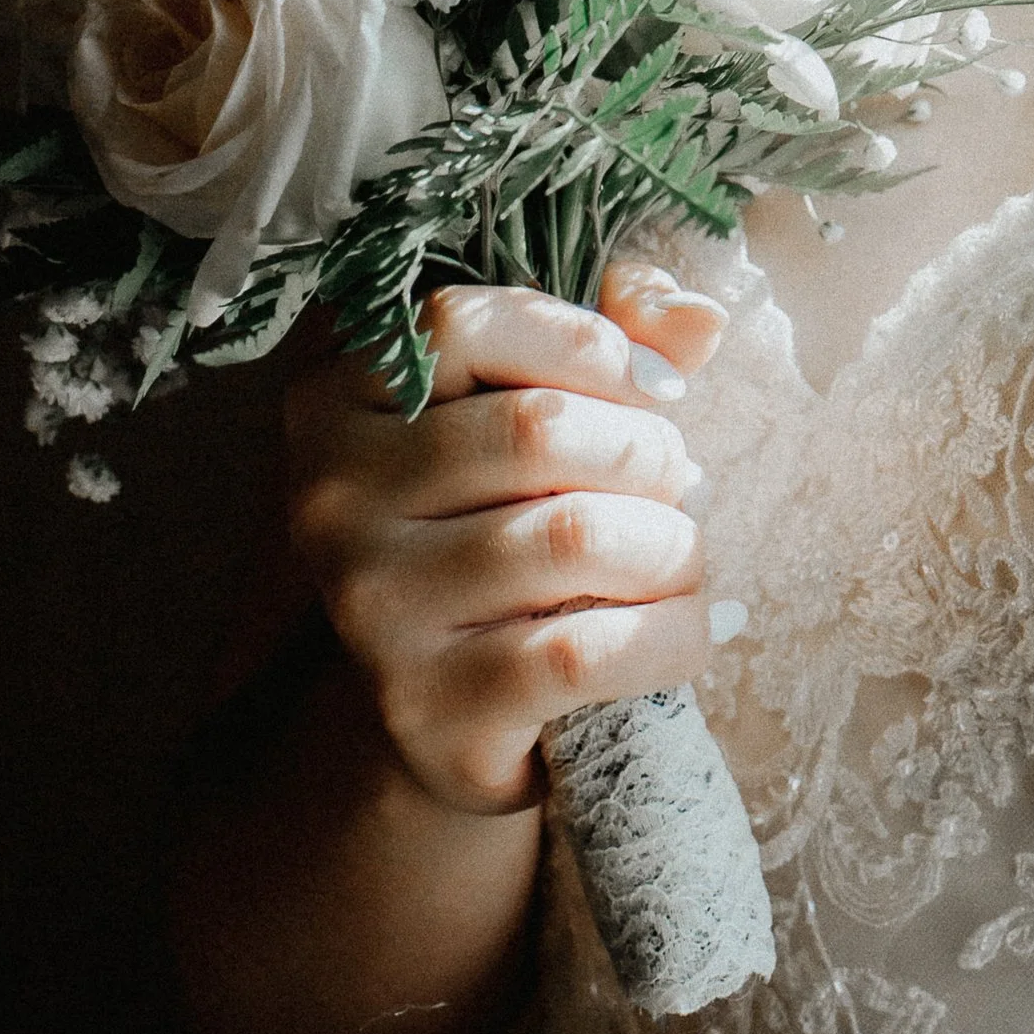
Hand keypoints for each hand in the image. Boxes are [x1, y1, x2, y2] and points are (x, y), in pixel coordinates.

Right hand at [284, 265, 730, 817]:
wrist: (444, 714)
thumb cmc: (501, 529)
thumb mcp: (534, 415)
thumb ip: (613, 340)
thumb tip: (699, 319)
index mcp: (340, 402)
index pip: (461, 325)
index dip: (587, 343)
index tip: (657, 388)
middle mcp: (334, 500)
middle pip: (537, 428)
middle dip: (648, 451)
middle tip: (681, 483)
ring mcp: (373, 608)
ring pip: (573, 535)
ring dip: (671, 544)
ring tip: (683, 553)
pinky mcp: (429, 705)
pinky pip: (584, 648)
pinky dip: (669, 632)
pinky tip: (687, 626)